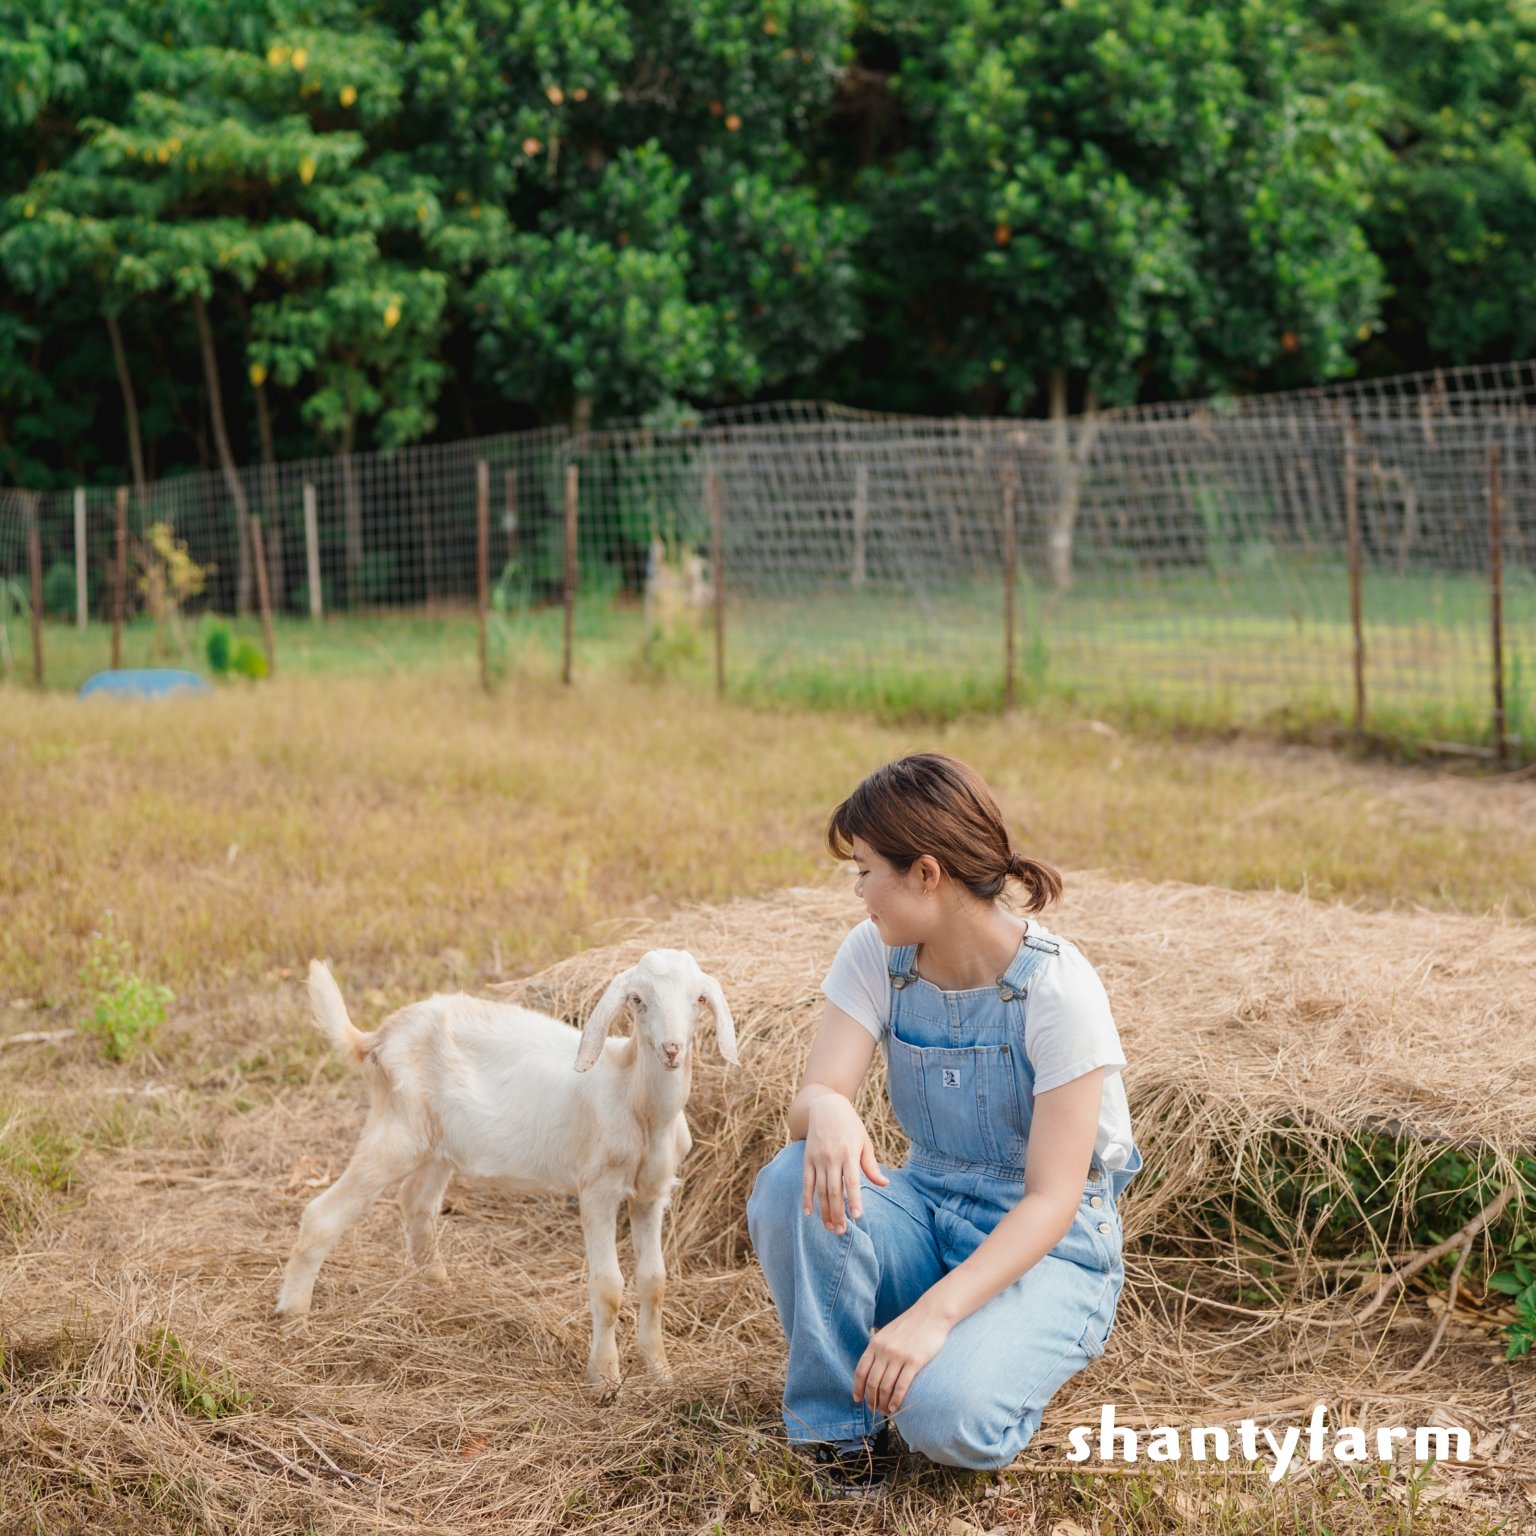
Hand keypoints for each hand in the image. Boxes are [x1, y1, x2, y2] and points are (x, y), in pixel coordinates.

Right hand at [802, 1094, 887, 1234]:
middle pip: (834, 1190)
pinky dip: (807, 1198)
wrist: (825, 1106)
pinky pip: (806, 1182)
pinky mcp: (807, 1159)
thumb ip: (871, 1165)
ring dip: (824, 1211)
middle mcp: (832, 1157)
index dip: (853, 1200)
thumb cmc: (850, 1125)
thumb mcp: (864, 1141)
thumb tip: (884, 1184)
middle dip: (837, 1213)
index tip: (856, 1217)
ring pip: (820, 1190)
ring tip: (829, 1228)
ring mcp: (818, 1158)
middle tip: (841, 1231)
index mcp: (849, 1153)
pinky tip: (809, 1214)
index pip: (851, 1181)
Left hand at [853, 1301, 951, 1414]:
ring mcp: (898, 1356)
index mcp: (875, 1343)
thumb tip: (871, 1369)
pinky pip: (901, 1386)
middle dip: (871, 1399)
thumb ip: (878, 1349)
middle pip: (872, 1382)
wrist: (931, 1314)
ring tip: (885, 1411)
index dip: (858, 1387)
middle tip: (874, 1409)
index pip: (861, 1370)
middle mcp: (884, 1350)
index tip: (858, 1399)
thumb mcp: (888, 1333)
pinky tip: (895, 1407)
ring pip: (885, 1386)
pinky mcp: (914, 1361)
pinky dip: (896, 1399)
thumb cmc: (910, 1325)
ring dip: (883, 1402)